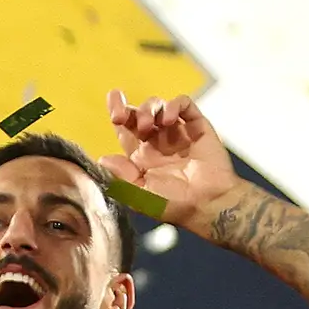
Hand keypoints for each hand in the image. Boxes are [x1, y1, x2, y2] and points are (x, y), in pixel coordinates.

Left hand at [98, 90, 234, 227]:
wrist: (208, 204)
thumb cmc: (174, 204)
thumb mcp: (138, 194)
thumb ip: (119, 177)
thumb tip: (101, 159)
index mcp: (140, 155)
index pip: (124, 127)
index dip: (117, 111)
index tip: (113, 104)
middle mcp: (157, 141)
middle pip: (138, 112)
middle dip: (129, 110)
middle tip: (127, 121)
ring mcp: (177, 132)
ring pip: (158, 106)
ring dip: (149, 109)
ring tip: (150, 125)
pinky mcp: (197, 127)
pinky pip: (184, 104)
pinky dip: (174, 105)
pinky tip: (170, 119)